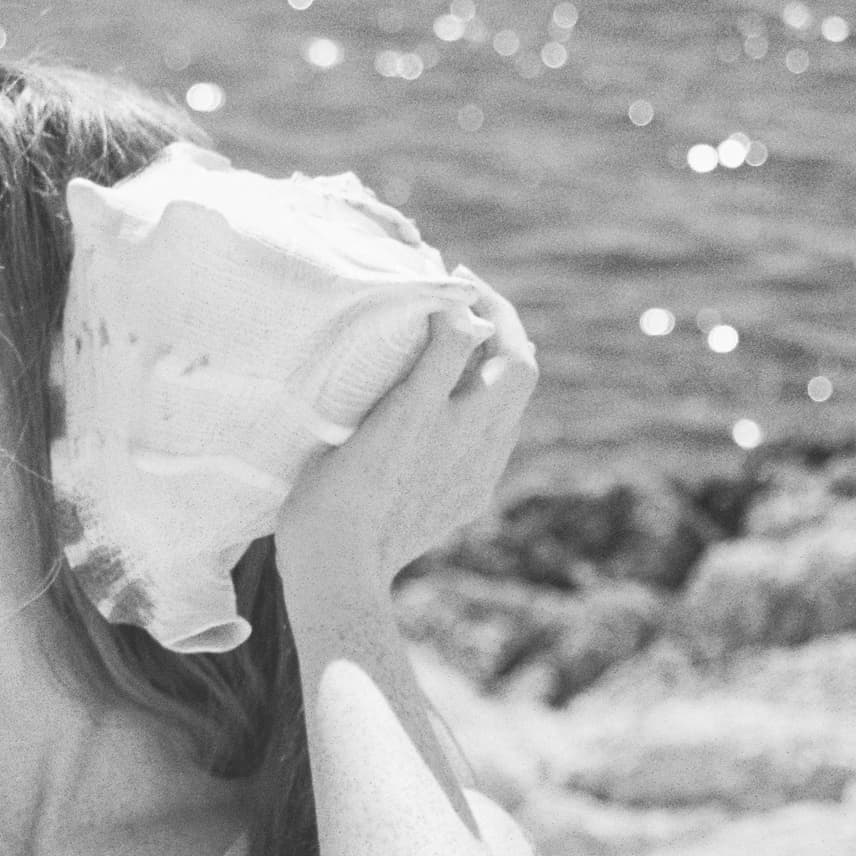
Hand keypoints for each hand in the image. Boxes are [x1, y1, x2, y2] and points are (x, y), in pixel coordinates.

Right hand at [274, 273, 537, 612]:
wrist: (338, 574)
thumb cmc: (344, 495)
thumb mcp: (394, 413)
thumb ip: (436, 358)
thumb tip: (460, 308)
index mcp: (469, 424)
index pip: (510, 347)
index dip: (488, 305)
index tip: (453, 280)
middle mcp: (481, 451)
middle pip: (516, 375)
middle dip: (497, 333)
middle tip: (460, 307)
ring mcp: (472, 480)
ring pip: (500, 409)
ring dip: (484, 371)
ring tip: (447, 349)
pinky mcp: (460, 503)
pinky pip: (481, 443)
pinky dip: (470, 409)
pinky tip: (436, 411)